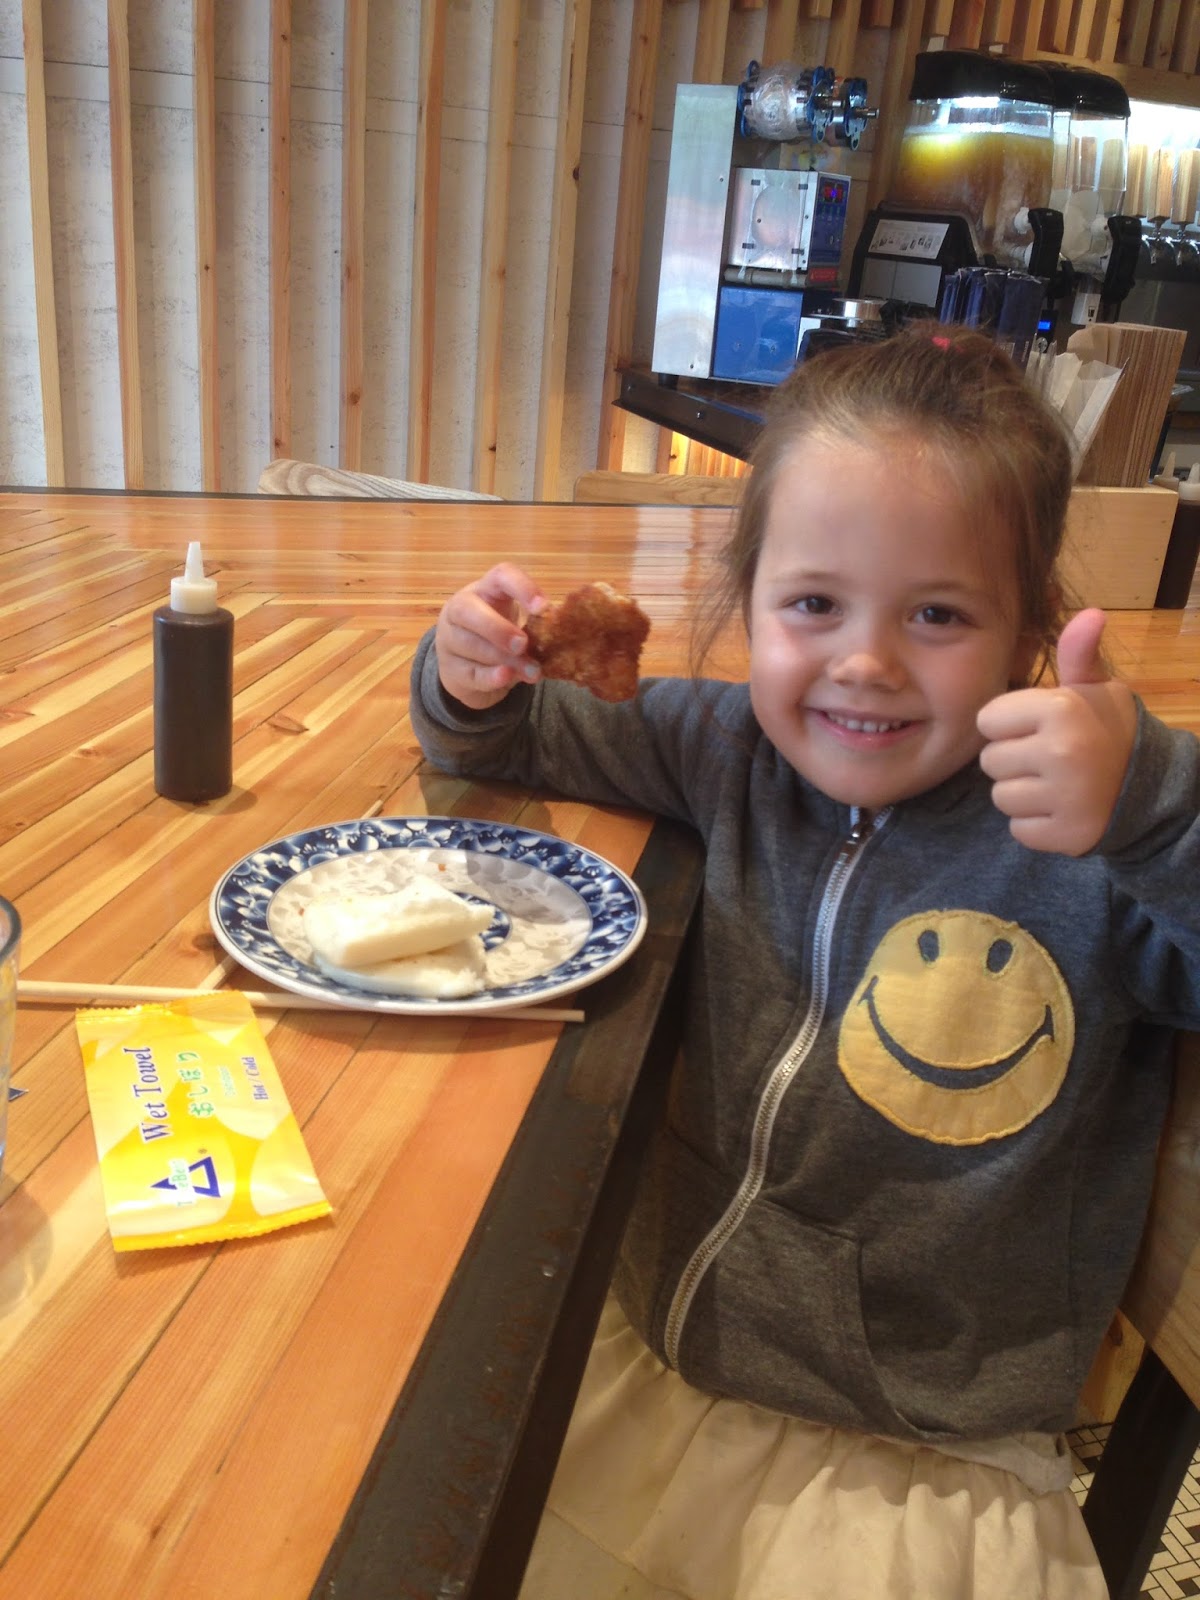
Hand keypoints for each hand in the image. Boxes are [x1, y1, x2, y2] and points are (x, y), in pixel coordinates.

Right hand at [435, 562, 545, 709]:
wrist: (468, 667)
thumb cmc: (499, 637)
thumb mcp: (516, 625)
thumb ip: (534, 629)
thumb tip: (559, 640)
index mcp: (485, 590)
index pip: (500, 576)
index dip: (522, 587)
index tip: (544, 608)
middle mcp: (460, 608)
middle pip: (468, 610)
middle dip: (497, 628)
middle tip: (523, 644)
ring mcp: (449, 638)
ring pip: (469, 644)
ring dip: (503, 659)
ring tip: (532, 672)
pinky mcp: (450, 668)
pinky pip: (469, 672)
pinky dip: (490, 676)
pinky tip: (506, 678)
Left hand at [976, 609, 1136, 855]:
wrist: (1152, 787)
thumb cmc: (1110, 732)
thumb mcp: (1095, 689)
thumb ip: (1077, 654)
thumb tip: (1091, 612)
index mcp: (1060, 708)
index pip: (987, 720)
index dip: (1008, 725)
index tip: (1038, 728)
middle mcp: (1061, 751)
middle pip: (989, 761)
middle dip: (1013, 761)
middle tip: (1050, 759)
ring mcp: (1065, 797)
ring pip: (1001, 798)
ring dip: (1022, 794)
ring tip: (1056, 784)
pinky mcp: (1065, 834)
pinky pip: (1019, 830)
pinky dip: (1036, 825)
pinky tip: (1062, 809)